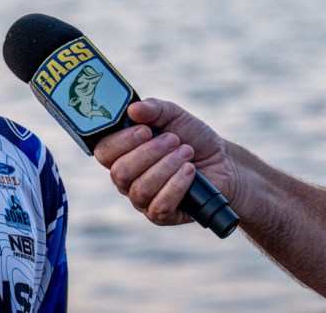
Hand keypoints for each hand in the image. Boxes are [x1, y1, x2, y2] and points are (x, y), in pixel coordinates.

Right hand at [93, 98, 233, 225]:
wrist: (221, 161)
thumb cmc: (192, 137)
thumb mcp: (174, 116)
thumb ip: (153, 109)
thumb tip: (133, 109)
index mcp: (123, 152)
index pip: (104, 152)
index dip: (121, 141)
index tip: (145, 130)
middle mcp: (127, 178)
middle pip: (120, 172)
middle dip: (150, 153)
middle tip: (174, 139)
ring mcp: (142, 199)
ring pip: (141, 189)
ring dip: (167, 166)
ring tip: (187, 152)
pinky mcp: (160, 215)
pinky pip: (159, 206)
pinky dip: (176, 185)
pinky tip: (190, 171)